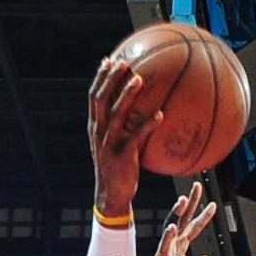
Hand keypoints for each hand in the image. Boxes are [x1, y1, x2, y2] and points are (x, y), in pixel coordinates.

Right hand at [86, 53, 162, 213]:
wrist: (111, 195)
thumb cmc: (118, 168)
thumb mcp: (116, 143)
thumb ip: (123, 126)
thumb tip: (140, 108)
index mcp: (95, 127)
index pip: (93, 97)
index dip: (100, 78)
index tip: (109, 60)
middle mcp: (98, 132)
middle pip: (100, 99)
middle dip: (110, 79)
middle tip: (123, 63)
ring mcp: (108, 143)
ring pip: (115, 114)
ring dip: (127, 95)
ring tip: (140, 79)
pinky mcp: (121, 156)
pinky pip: (136, 137)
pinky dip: (148, 125)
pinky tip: (161, 115)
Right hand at [145, 181, 220, 255]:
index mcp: (183, 246)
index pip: (195, 227)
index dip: (204, 215)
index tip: (212, 204)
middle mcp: (175, 243)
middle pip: (185, 218)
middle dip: (191, 203)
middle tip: (197, 187)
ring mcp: (168, 248)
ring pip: (173, 226)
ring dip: (178, 213)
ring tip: (183, 200)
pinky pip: (165, 244)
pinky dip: (169, 235)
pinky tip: (172, 226)